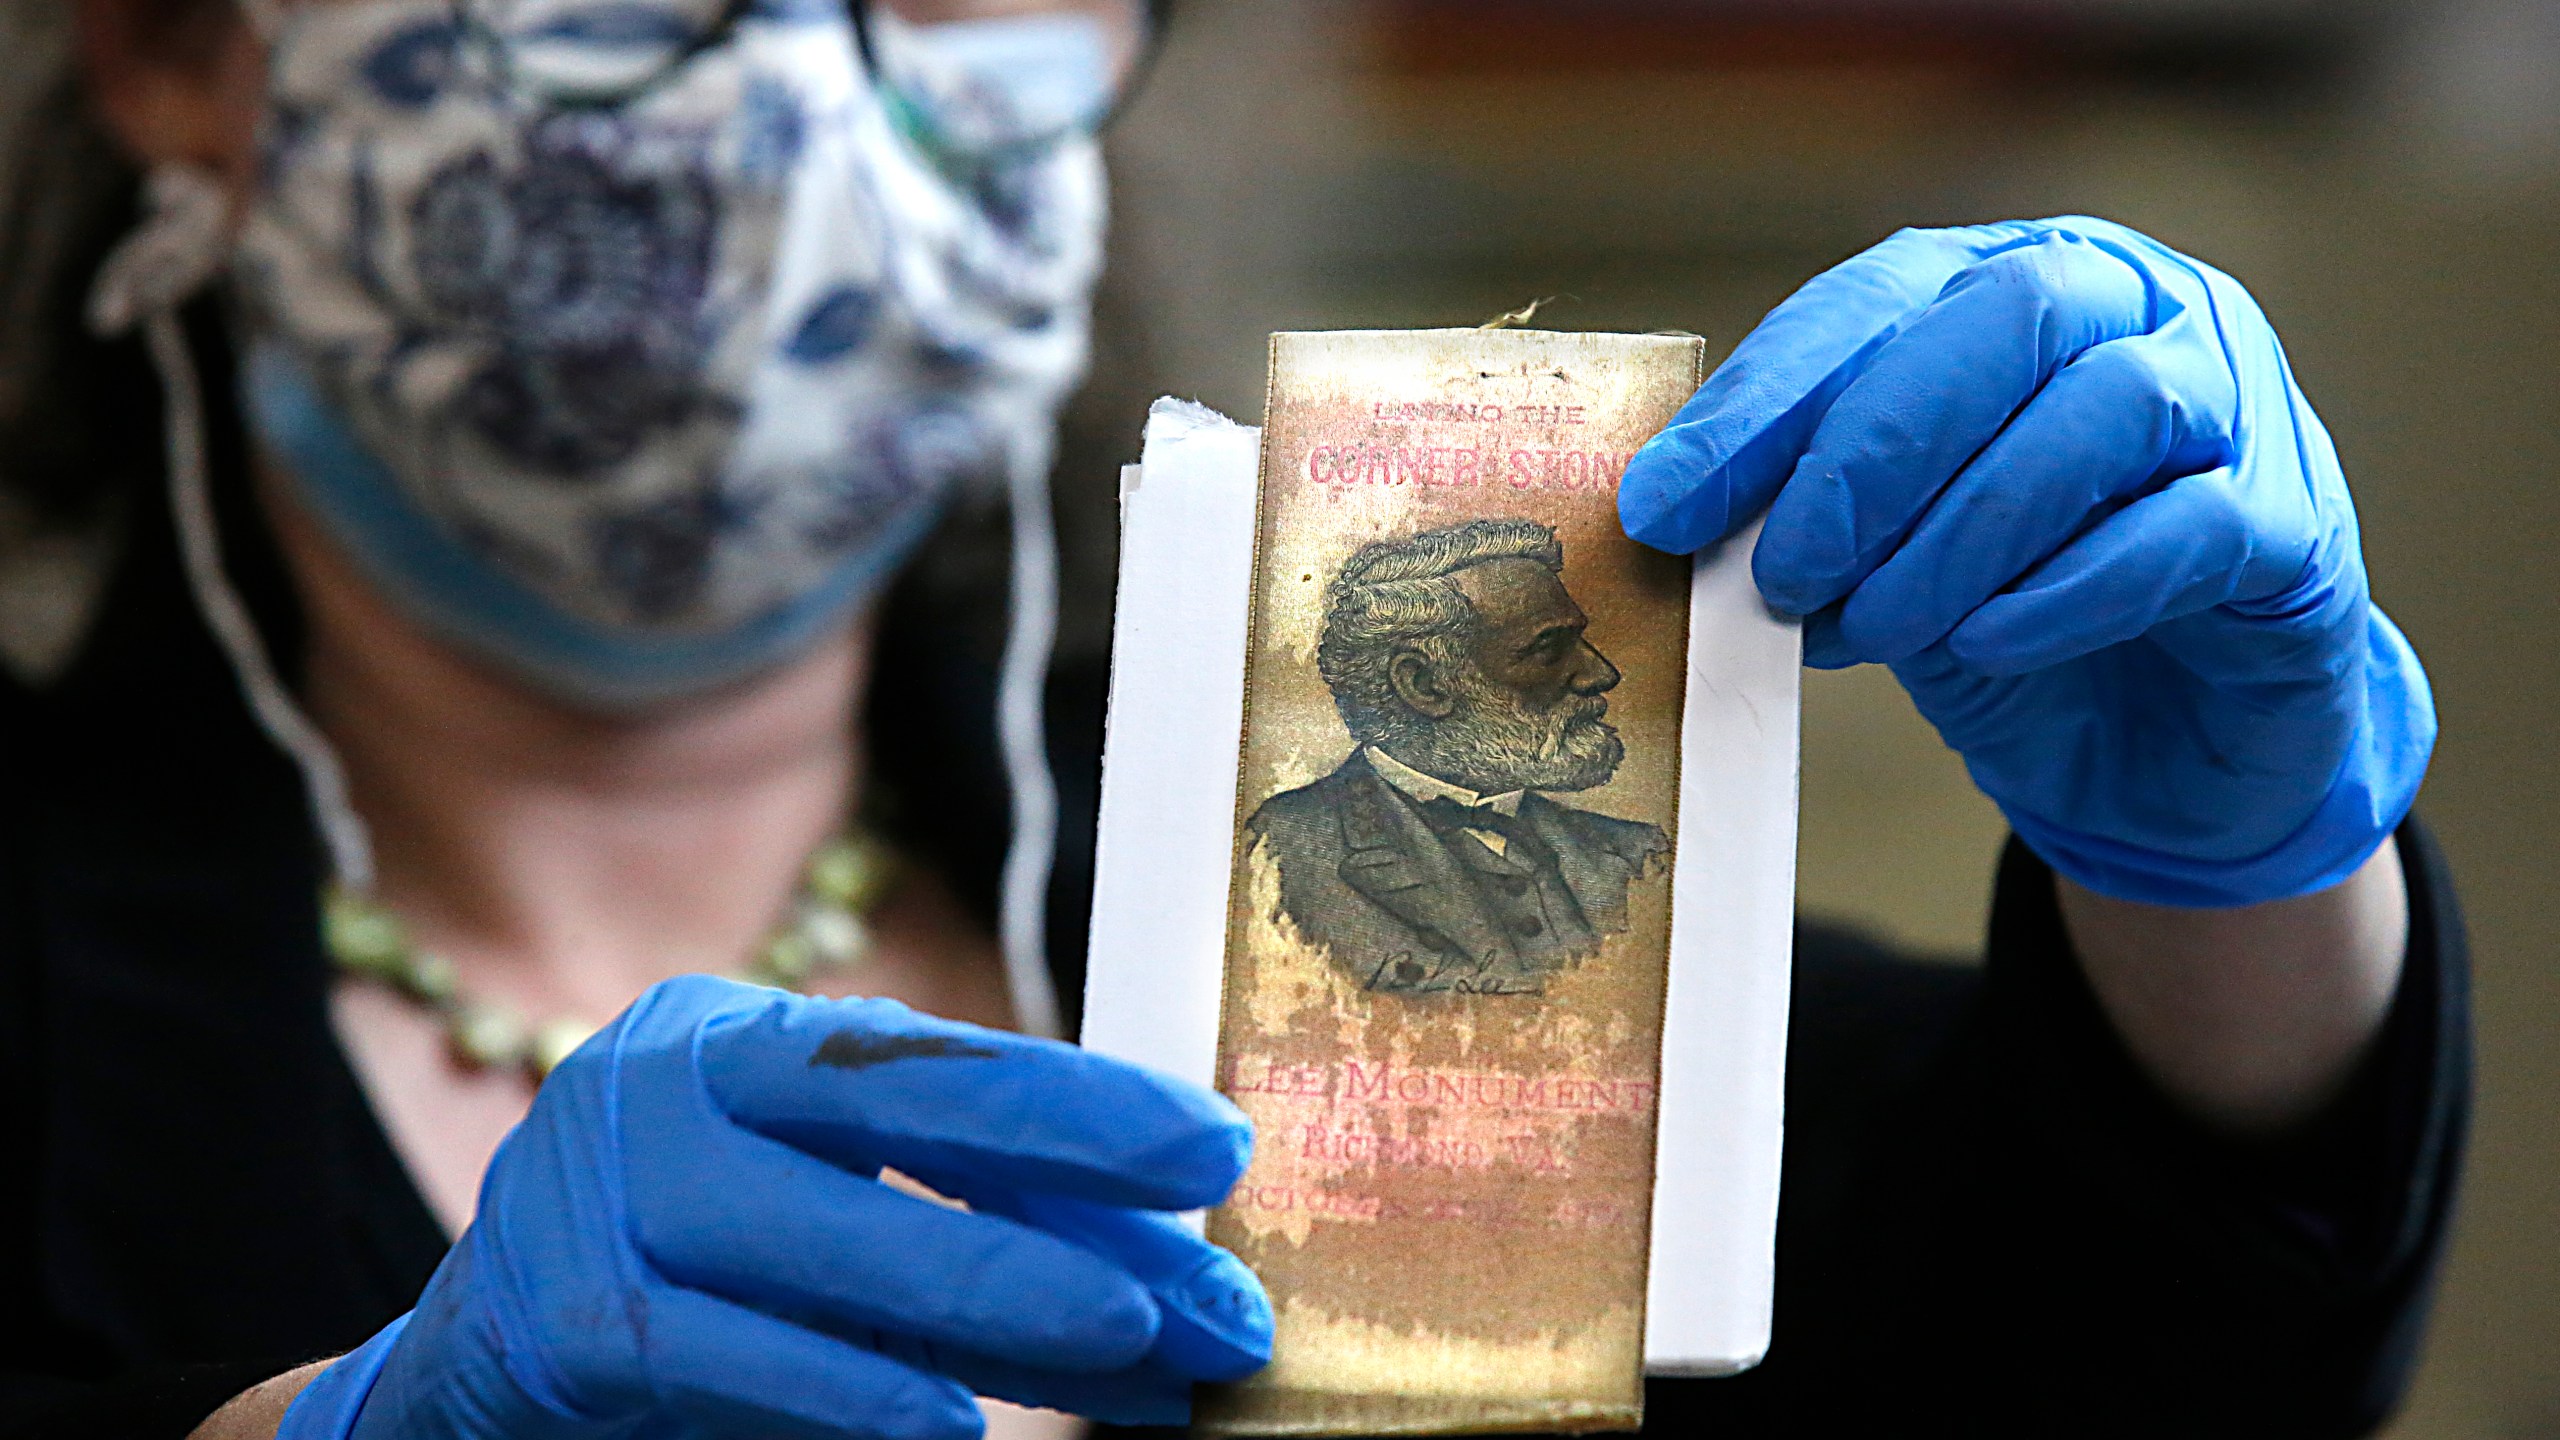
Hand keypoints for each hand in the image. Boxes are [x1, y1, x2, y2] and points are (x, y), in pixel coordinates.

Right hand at [277, 976, 1270, 1439]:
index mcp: (740, 1038)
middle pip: (896, 1118)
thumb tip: (1163, 1266)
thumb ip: (951, 1219)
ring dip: (996, 1299)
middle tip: (1210, 1273)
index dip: (1084, 1104)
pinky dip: (844, 1394)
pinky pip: (725, 1356)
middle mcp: (664, 1077)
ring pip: (826, 1238)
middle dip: (1074, 1192)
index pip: (938, 1061)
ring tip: (1134, 1351)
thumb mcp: (811, 1218)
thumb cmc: (678, 1283)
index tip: (1220, 1150)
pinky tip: (952, 1430)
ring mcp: (597, 1187)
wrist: (461, 1382)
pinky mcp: (557, 1319)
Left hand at [1622, 217, 2432, 906]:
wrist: (2164, 752)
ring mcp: (2237, 405)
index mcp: (2017, 285)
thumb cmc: (2012, 621)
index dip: (1765, 398)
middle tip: (1785, 570)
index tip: (1665, 503)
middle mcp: (2140, 309)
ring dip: (1960, 532)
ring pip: (2103, 415)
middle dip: (1869, 451)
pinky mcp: (2291, 526)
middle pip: (2005, 323)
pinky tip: (1985, 643)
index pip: (1878, 298)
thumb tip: (1670, 517)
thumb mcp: (1882, 557)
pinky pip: (2187, 529)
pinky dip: (2067, 588)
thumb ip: (1806, 513)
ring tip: (1870, 629)